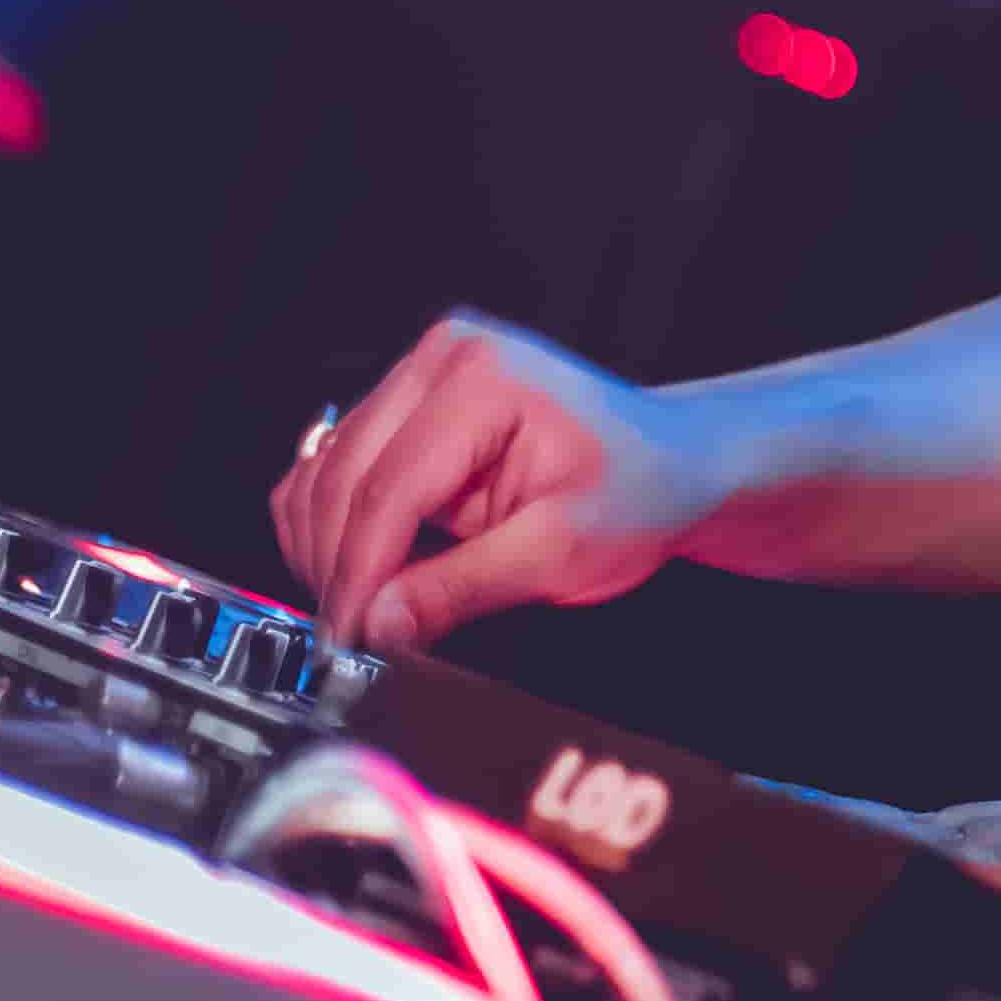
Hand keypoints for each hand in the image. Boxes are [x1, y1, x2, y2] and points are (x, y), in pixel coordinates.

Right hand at [269, 308, 717, 653]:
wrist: (673, 463)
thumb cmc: (639, 491)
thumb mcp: (560, 551)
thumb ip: (461, 588)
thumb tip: (376, 625)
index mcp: (483, 376)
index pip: (388, 488)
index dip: (358, 573)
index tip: (346, 639)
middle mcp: (442, 358)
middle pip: (344, 479)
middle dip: (338, 567)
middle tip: (350, 642)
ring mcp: (422, 375)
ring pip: (327, 474)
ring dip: (327, 549)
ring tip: (363, 612)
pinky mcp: (409, 404)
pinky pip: (338, 469)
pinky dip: (336, 527)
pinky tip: (365, 573)